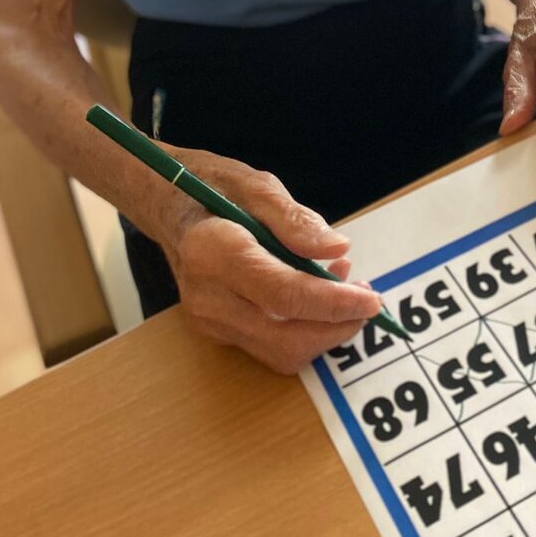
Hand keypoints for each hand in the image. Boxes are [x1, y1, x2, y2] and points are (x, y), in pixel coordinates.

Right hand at [157, 149, 382, 375]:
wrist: (165, 206)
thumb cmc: (211, 186)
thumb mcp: (255, 185)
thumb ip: (295, 219)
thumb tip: (337, 249)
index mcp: (213, 252)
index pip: (283, 294)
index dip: (333, 302)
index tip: (370, 298)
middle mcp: (206, 297)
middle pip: (285, 337)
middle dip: (336, 327)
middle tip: (367, 299)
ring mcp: (207, 321)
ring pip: (280, 352)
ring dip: (323, 331)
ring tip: (344, 288)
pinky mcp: (215, 332)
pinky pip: (270, 346)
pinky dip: (303, 329)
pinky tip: (316, 295)